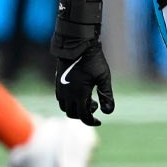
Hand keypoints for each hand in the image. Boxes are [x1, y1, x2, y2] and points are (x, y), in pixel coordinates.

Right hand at [51, 0, 113, 125]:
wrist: (77, 45)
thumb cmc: (93, 60)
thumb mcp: (104, 77)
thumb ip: (106, 95)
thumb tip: (108, 112)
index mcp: (79, 95)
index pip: (84, 116)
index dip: (91, 121)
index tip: (99, 121)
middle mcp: (67, 94)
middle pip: (73, 114)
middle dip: (84, 114)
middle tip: (95, 106)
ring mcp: (61, 89)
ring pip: (65, 107)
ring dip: (75, 108)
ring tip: (88, 99)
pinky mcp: (58, 83)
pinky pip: (61, 99)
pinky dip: (69, 101)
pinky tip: (79, 93)